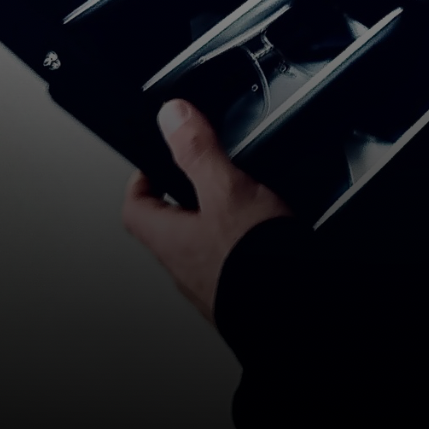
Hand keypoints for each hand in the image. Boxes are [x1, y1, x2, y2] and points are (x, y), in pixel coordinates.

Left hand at [122, 99, 291, 320]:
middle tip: (202, 174)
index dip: (141, 181)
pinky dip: (244, 246)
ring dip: (217, 223)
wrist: (293, 313)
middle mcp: (186, 269)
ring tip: (242, 200)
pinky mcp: (241, 295)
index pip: (135, 208)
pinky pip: (232, 264)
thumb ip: (198, 152)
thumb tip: (172, 115)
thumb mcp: (226, 191)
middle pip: (170, 228)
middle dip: (185, 198)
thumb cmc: (253, 264)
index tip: (153, 161)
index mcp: (170, 241)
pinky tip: (268, 234)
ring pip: (203, 247)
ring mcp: (213, 287)